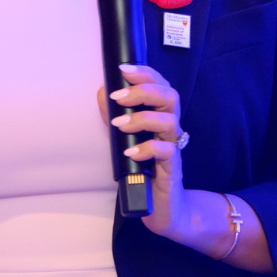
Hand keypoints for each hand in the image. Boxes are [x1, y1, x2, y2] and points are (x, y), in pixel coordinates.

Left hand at [96, 63, 185, 239]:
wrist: (163, 208)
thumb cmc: (144, 170)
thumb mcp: (125, 139)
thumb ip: (115, 116)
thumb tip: (103, 91)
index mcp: (160, 118)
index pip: (160, 87)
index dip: (146, 74)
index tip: (124, 68)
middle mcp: (170, 129)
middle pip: (170, 97)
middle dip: (145, 90)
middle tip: (120, 95)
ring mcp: (173, 148)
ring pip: (170, 121)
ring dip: (142, 118)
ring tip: (119, 123)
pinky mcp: (172, 169)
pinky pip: (166, 152)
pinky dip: (147, 148)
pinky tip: (130, 151)